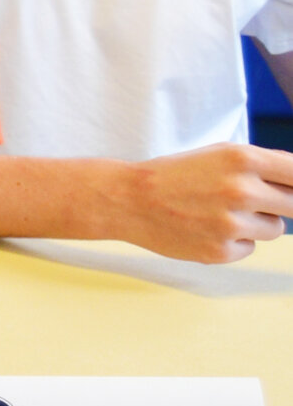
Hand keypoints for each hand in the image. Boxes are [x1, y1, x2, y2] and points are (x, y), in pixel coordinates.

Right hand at [117, 143, 292, 262]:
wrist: (129, 200)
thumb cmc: (176, 174)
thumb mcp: (219, 154)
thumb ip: (264, 163)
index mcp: (242, 159)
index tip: (291, 190)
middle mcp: (241, 190)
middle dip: (282, 203)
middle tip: (255, 200)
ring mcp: (232, 223)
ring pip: (275, 228)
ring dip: (257, 222)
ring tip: (220, 212)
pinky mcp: (222, 251)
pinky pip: (251, 247)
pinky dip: (235, 240)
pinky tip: (207, 228)